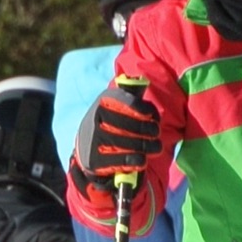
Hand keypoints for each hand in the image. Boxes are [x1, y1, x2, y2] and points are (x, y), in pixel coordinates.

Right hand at [69, 78, 159, 194]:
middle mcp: (97, 117)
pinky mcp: (96, 160)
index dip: (146, 110)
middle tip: (156, 132)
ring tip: (156, 147)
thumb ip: (129, 94)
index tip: (152, 116)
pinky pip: (127, 159)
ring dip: (151, 146)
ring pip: (134, 143)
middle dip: (152, 130)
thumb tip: (143, 82)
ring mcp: (95, 139)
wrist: (85, 151)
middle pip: (136, 125)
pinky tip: (142, 158)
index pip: (130, 102)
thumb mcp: (115, 105)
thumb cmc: (110, 124)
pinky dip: (139, 160)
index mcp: (104, 101)